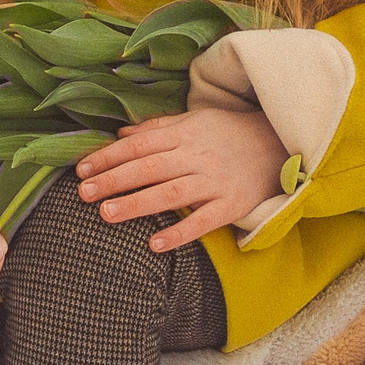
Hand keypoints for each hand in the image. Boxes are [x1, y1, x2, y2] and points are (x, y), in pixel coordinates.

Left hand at [72, 107, 289, 252]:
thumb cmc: (233, 132)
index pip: (139, 145)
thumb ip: (158, 128)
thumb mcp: (196, 120)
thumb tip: (120, 136)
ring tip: (106, 215)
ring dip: (137, 204)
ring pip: (170, 193)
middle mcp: (197, 156)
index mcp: (186, 134)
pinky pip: (203, 220)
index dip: (109, 157)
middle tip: (83, 194)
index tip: (82, 170)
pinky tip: (155, 245)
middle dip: (113, 180)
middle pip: (148, 168)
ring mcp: (215, 181)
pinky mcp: (232, 204)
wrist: (283, 144)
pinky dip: (180, 232)